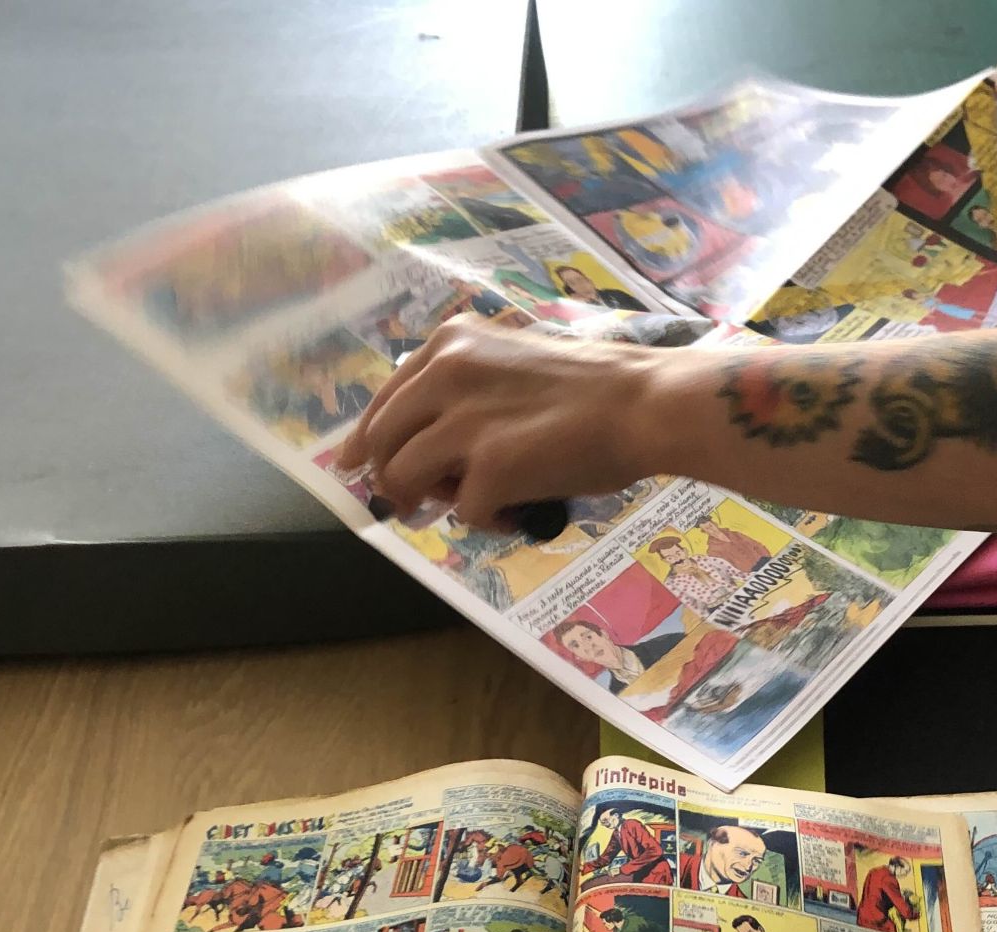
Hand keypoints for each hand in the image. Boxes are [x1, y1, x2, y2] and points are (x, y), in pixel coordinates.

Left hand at [340, 317, 662, 527]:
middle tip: (412, 505)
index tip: (354, 466)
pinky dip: (486, 521)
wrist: (641, 405)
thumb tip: (425, 443)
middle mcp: (445, 374)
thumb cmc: (593, 390)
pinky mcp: (487, 469)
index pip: (384, 399)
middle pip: (379, 442)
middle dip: (389, 480)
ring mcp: (463, 422)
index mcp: (449, 344)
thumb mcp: (510, 365)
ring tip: (478, 503)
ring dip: (432, 502)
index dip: (366, 440)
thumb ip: (463, 391)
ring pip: (403, 479)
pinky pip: (461, 512)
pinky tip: (515, 512)